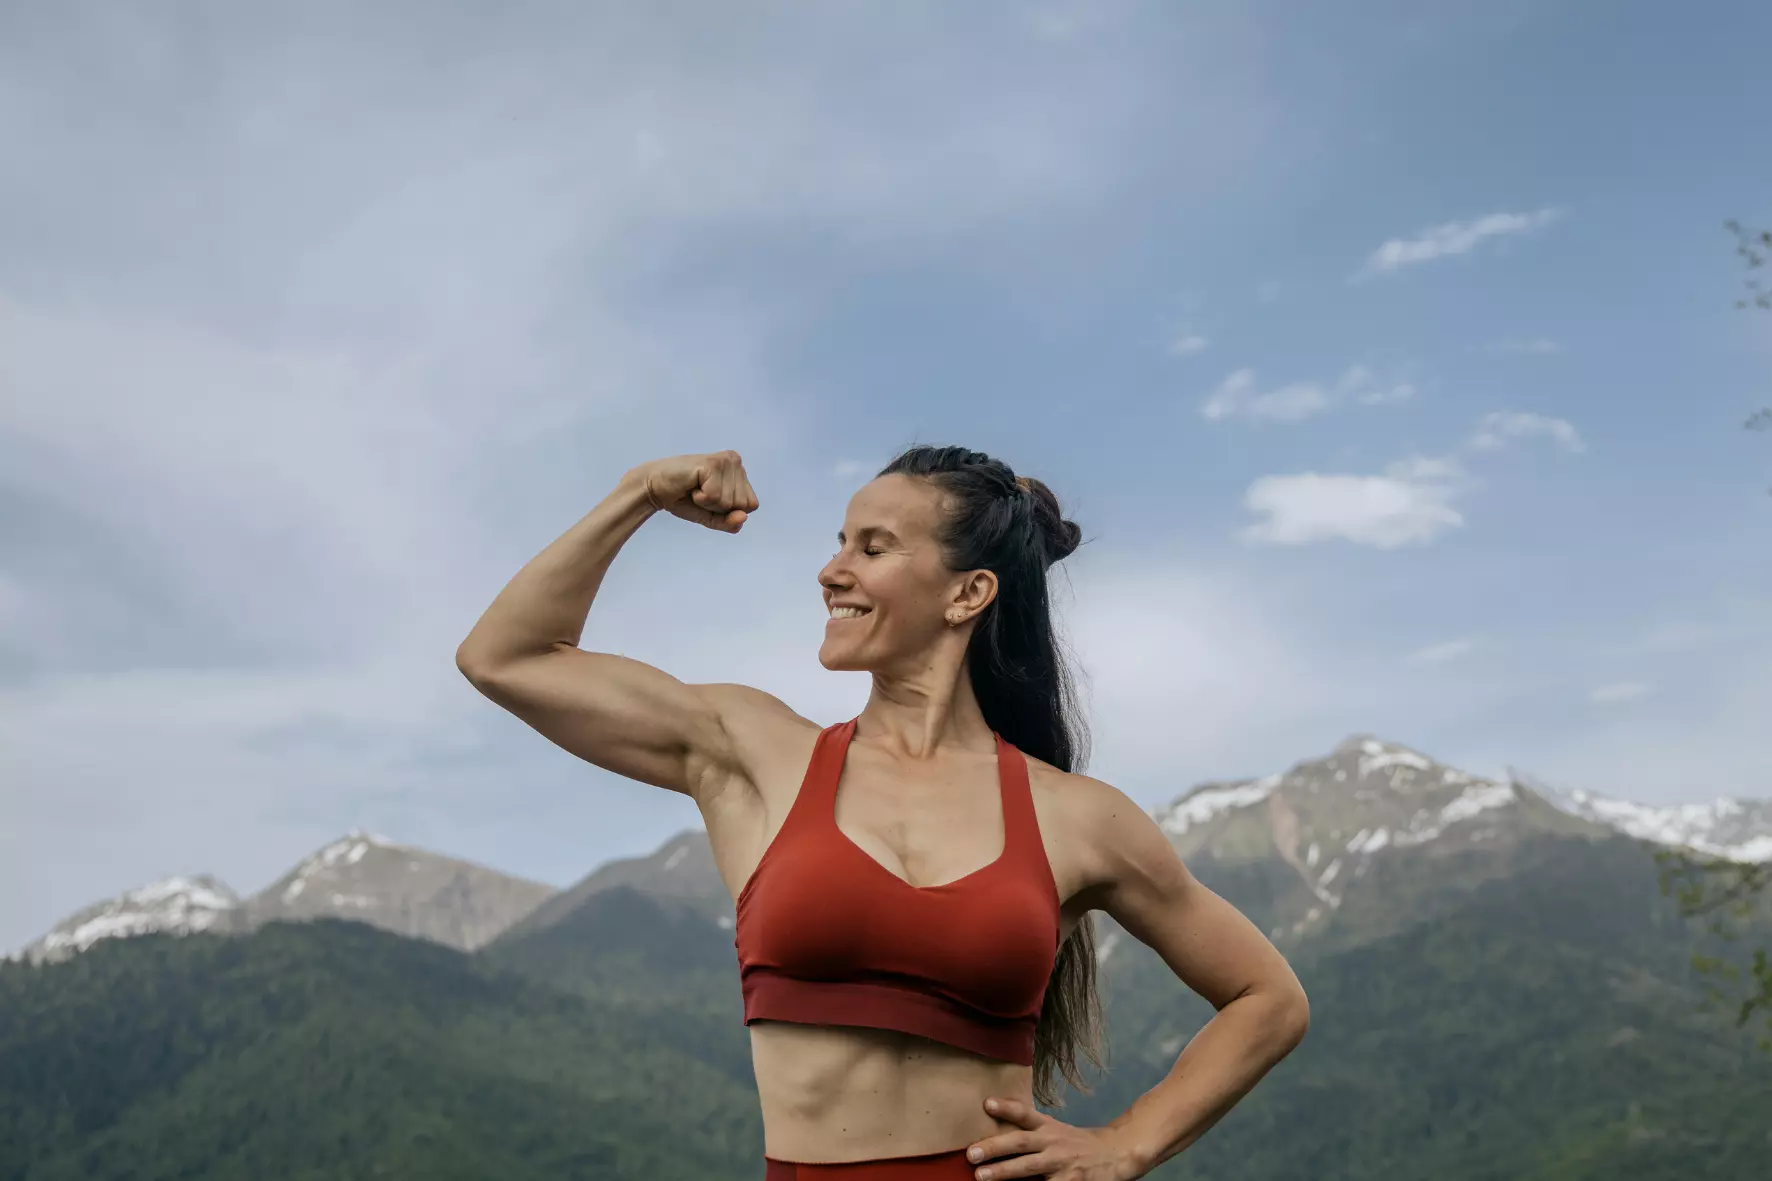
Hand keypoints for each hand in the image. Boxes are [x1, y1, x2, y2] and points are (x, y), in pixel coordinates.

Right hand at [627, 450, 758, 532]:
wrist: (655, 489)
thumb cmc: (684, 499)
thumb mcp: (712, 516)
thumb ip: (730, 522)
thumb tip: (743, 517)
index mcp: (740, 471)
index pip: (751, 505)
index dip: (728, 510)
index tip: (709, 497)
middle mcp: (736, 461)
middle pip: (742, 505)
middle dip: (718, 507)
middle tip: (700, 493)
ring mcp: (725, 460)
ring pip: (729, 502)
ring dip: (708, 502)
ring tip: (695, 488)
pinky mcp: (712, 464)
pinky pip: (715, 496)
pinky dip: (700, 498)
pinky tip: (691, 485)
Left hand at [965, 1097, 1144, 1180]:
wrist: (1118, 1154)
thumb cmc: (1079, 1145)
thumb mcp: (1057, 1132)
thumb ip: (1032, 1133)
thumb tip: (997, 1139)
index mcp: (1048, 1128)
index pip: (1025, 1114)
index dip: (1007, 1107)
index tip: (987, 1103)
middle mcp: (1053, 1142)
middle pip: (1020, 1141)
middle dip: (994, 1146)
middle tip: (971, 1153)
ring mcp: (1062, 1163)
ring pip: (1029, 1167)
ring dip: (1004, 1171)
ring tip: (981, 1176)